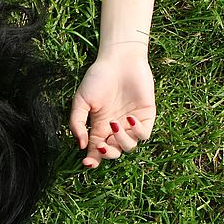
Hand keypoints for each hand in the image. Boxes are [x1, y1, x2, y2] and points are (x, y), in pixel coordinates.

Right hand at [69, 49, 155, 167]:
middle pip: (114, 152)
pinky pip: (144, 134)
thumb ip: (77, 123)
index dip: (92, 160)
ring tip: (114, 125)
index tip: (86, 164)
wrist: (119, 60)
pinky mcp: (147, 116)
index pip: (96, 150)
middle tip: (102, 146)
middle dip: (108, 154)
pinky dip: (137, 131)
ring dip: (121, 141)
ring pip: (129, 146)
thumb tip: (81, 144)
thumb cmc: (98, 78)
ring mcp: (131, 123)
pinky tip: (128, 119)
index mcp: (99, 126)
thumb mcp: (80, 101)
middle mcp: (115, 128)